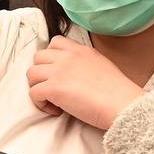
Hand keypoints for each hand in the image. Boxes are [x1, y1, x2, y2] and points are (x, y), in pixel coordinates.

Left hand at [27, 36, 144, 129]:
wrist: (123, 104)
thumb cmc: (119, 92)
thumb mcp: (102, 65)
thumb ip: (85, 64)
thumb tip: (76, 74)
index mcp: (80, 50)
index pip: (55, 42)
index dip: (52, 57)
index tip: (58, 72)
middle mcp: (67, 57)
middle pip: (38, 57)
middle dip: (42, 72)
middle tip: (53, 87)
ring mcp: (58, 71)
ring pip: (31, 73)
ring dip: (38, 87)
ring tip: (52, 100)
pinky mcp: (53, 88)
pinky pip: (33, 93)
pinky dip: (40, 104)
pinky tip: (56, 111)